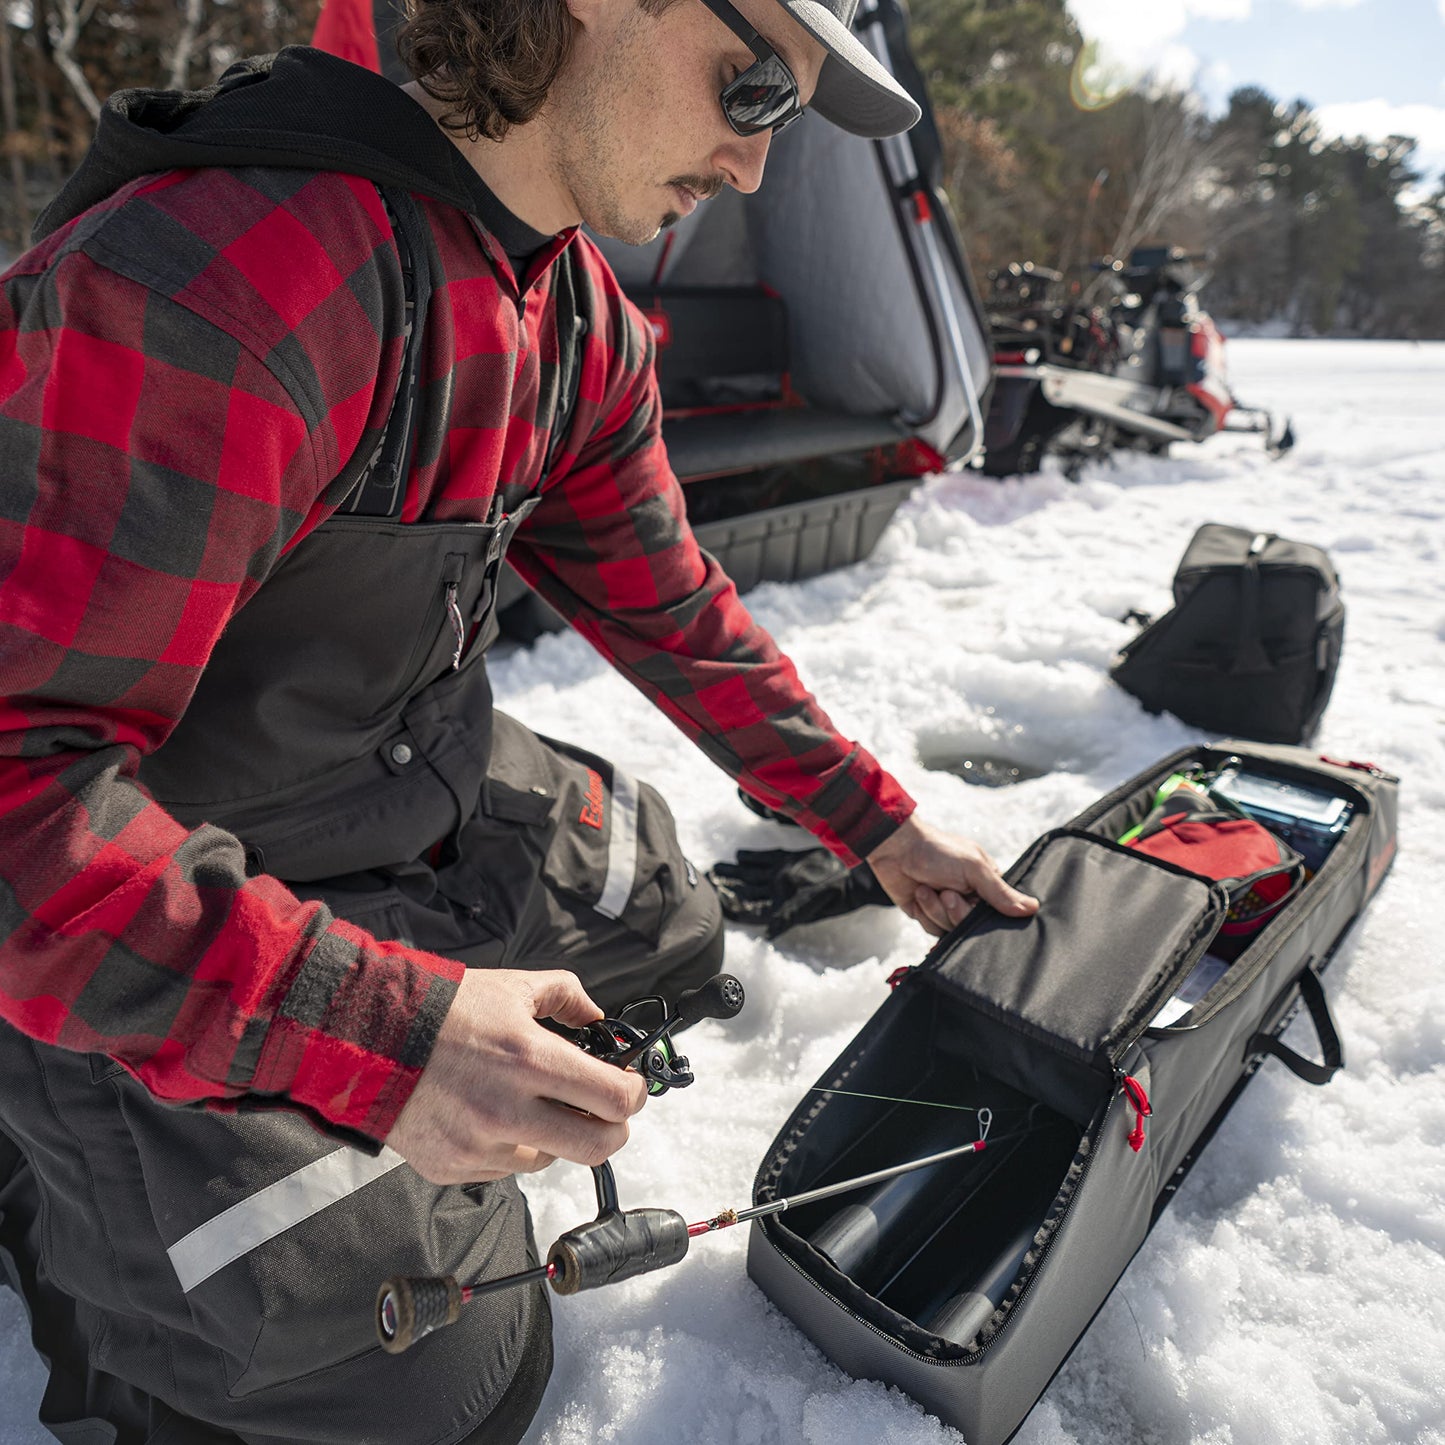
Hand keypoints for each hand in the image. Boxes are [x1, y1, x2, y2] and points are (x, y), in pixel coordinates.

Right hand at [387, 969, 647, 1185]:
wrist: (368, 1039)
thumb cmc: (442, 1011)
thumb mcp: (514, 986)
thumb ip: (567, 998)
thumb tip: (599, 1020)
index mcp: (531, 1060)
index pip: (615, 1099)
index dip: (634, 1094)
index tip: (630, 1086)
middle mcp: (509, 1111)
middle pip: (597, 1147)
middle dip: (612, 1129)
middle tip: (603, 1110)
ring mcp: (479, 1146)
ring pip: (549, 1159)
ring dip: (553, 1136)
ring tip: (529, 1103)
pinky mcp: (453, 1169)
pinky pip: (504, 1169)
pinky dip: (509, 1146)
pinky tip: (489, 1115)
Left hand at [707, 846, 892, 937]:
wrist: (855, 878)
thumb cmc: (836, 895)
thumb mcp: (812, 904)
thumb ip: (789, 916)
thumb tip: (770, 934)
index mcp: (781, 904)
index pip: (751, 908)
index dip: (733, 905)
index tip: (716, 900)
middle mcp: (778, 891)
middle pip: (747, 890)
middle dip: (727, 886)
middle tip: (707, 877)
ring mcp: (782, 876)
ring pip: (752, 875)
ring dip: (735, 872)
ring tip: (715, 868)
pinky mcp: (790, 862)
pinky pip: (766, 860)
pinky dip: (752, 858)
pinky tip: (739, 855)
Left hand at [865, 814, 1038, 936]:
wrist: (895, 849)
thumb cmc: (937, 851)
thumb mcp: (973, 868)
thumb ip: (1000, 892)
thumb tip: (1033, 908)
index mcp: (987, 884)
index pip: (1000, 913)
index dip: (988, 915)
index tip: (975, 904)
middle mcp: (970, 898)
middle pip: (972, 925)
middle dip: (956, 910)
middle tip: (946, 892)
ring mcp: (948, 907)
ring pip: (951, 930)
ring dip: (936, 909)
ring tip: (928, 888)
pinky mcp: (927, 914)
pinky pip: (932, 930)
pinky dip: (925, 912)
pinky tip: (918, 894)